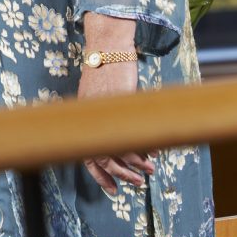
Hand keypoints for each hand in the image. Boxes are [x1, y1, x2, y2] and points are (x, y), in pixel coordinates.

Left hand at [79, 15, 154, 195]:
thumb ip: (103, 117)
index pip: (87, 156)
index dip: (99, 175)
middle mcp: (90, 120)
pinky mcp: (118, 108)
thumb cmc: (105, 69)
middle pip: (102, 158)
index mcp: (83, 119)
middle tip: (136, 184)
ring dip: (135, 165)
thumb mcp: (100, 97)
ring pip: (118, 151)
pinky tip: (153, 153)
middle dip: (121, 174)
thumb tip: (117, 136)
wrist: (108, 46)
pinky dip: (143, 147)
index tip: (111, 190)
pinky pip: (132, 135)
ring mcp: (103, 115)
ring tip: (150, 171)